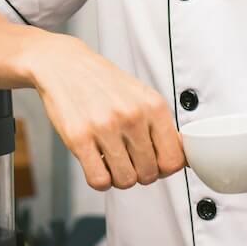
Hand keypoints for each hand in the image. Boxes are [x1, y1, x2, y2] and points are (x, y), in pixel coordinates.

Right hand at [20, 32, 185, 190]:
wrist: (65, 64)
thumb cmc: (103, 82)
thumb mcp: (140, 94)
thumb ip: (160, 125)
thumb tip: (181, 157)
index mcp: (152, 105)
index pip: (174, 159)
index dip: (165, 168)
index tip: (155, 163)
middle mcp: (132, 115)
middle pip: (150, 174)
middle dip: (139, 172)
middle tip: (128, 158)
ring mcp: (105, 127)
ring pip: (126, 181)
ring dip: (119, 176)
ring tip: (111, 159)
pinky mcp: (79, 138)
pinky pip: (99, 181)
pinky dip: (100, 179)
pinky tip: (96, 162)